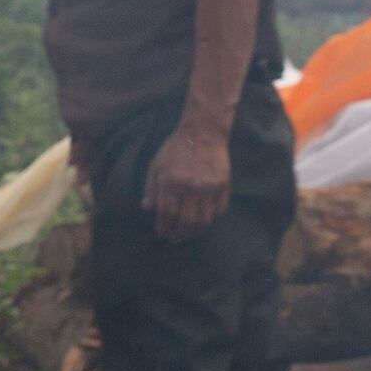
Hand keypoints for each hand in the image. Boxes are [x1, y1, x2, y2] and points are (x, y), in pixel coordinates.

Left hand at [144, 123, 233, 239]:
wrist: (203, 133)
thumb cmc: (175, 149)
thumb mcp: (156, 165)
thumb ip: (151, 188)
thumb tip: (147, 208)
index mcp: (171, 184)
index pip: (167, 214)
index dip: (164, 227)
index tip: (163, 233)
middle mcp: (190, 189)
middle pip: (187, 222)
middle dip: (180, 233)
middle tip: (176, 238)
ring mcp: (209, 188)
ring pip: (204, 219)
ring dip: (196, 229)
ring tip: (191, 231)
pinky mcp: (223, 186)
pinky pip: (219, 210)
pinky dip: (212, 217)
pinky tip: (206, 218)